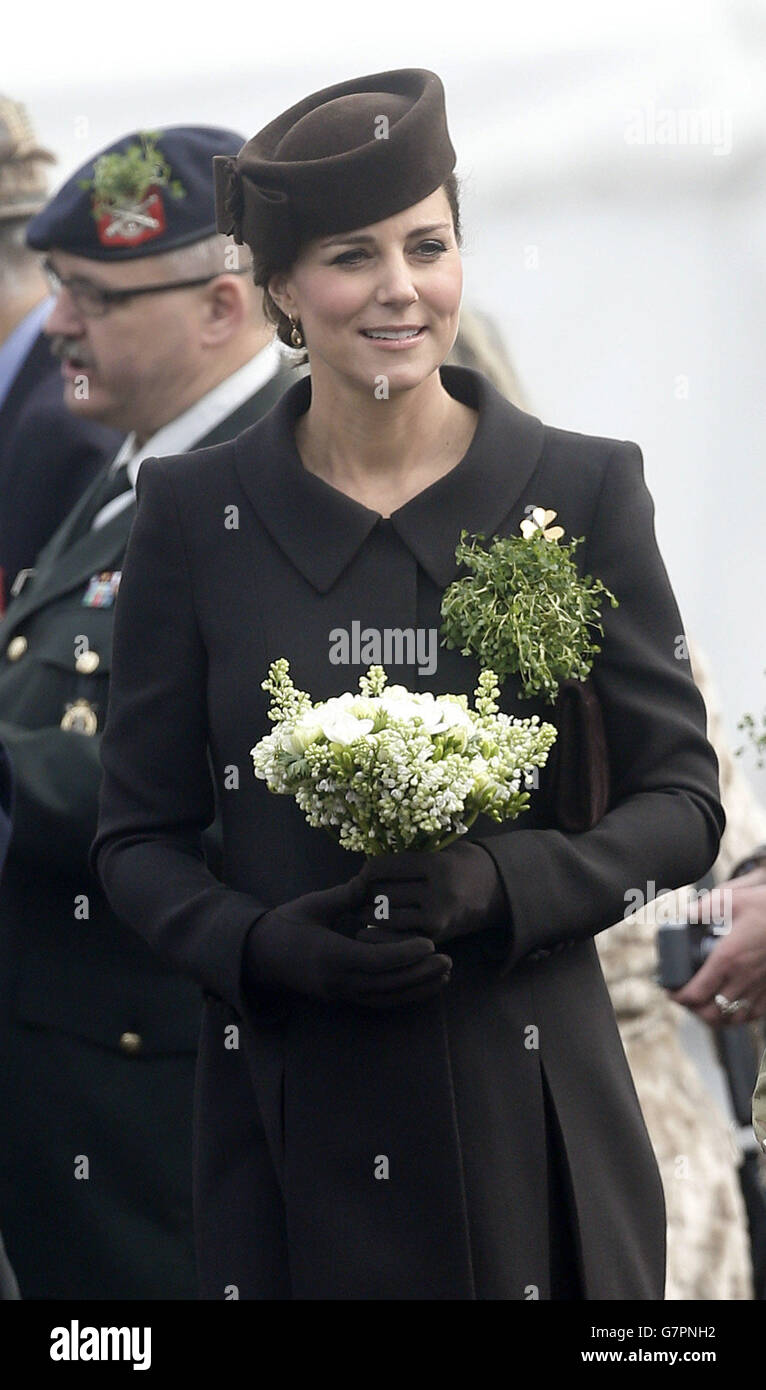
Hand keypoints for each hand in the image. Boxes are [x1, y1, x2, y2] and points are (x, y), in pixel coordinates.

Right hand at [244, 878, 451, 1008]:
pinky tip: (423, 987)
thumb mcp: (311, 905)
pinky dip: (403, 996)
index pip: (374, 961)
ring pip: (386, 997)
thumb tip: (367, 881)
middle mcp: (337, 981)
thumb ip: (341, 896)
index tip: (429, 943)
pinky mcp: (343, 998)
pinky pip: (378, 1002)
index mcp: (329, 956)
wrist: (260, 957)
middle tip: (449, 960)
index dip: (404, 954)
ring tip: (445, 975)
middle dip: (419, 974)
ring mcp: (340, 993)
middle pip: (386, 984)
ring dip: (417, 988)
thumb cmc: (285, 925)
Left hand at [351, 841, 507, 946]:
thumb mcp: (440, 852)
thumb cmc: (463, 864)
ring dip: (370, 914)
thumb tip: (367, 871)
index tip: (363, 873)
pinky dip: (384, 933)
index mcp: (436, 864)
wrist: (498, 889)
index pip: (385, 867)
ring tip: (363, 910)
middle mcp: (437, 891)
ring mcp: (438, 917)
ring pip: (387, 916)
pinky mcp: (438, 936)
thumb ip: (409, 861)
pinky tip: (375, 928)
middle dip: (365, 893)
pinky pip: (400, 935)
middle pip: (383, 892)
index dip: (367, 870)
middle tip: (357, 894)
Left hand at [670, 879, 765, 1023]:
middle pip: (711, 1014)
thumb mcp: (731, 900)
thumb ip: (704, 908)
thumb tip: (686, 914)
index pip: (695, 993)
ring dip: (715, 1017)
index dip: (677, 997)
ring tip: (706, 1005)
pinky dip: (739, 1016)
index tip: (671, 991)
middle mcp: (742, 979)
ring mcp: (760, 988)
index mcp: (727, 959)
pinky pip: (754, 1015)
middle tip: (686, 999)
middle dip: (693, 1011)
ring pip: (733, 1020)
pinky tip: (733, 1005)